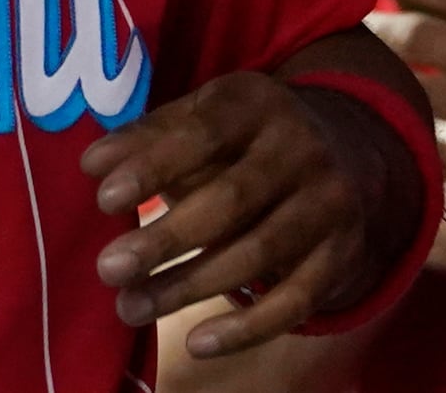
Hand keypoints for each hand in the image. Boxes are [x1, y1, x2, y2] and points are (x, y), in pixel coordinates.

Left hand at [82, 72, 387, 358]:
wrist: (352, 151)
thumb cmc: (247, 136)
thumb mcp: (204, 115)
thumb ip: (148, 137)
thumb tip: (93, 164)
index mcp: (256, 104)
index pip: (203, 134)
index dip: (154, 166)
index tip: (104, 198)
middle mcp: (301, 149)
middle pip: (230, 200)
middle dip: (166, 238)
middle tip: (108, 268)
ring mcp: (328, 203)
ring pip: (258, 253)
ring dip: (189, 287)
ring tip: (130, 307)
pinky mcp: (342, 255)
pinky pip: (297, 300)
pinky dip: (247, 327)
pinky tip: (196, 342)